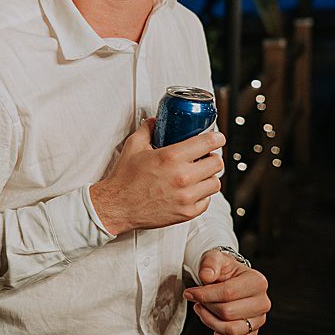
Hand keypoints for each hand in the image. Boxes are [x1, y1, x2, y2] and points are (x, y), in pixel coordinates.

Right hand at [88, 117, 225, 235]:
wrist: (117, 206)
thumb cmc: (124, 178)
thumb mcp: (133, 147)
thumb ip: (147, 130)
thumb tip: (155, 121)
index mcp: (170, 157)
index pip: (207, 143)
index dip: (217, 138)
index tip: (217, 138)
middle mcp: (182, 177)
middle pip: (217, 163)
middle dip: (212, 158)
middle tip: (205, 158)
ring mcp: (186, 196)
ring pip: (215, 183)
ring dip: (209, 177)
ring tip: (198, 176)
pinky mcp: (187, 212)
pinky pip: (207, 201)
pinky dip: (202, 195)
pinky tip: (191, 191)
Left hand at [185, 249, 268, 334]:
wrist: (227, 279)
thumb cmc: (222, 270)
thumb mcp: (214, 259)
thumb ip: (210, 263)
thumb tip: (206, 276)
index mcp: (258, 282)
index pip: (227, 293)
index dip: (203, 294)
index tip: (189, 293)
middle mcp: (262, 302)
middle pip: (227, 313)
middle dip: (206, 307)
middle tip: (198, 300)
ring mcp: (258, 320)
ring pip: (231, 330)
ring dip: (210, 321)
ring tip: (203, 310)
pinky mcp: (252, 334)